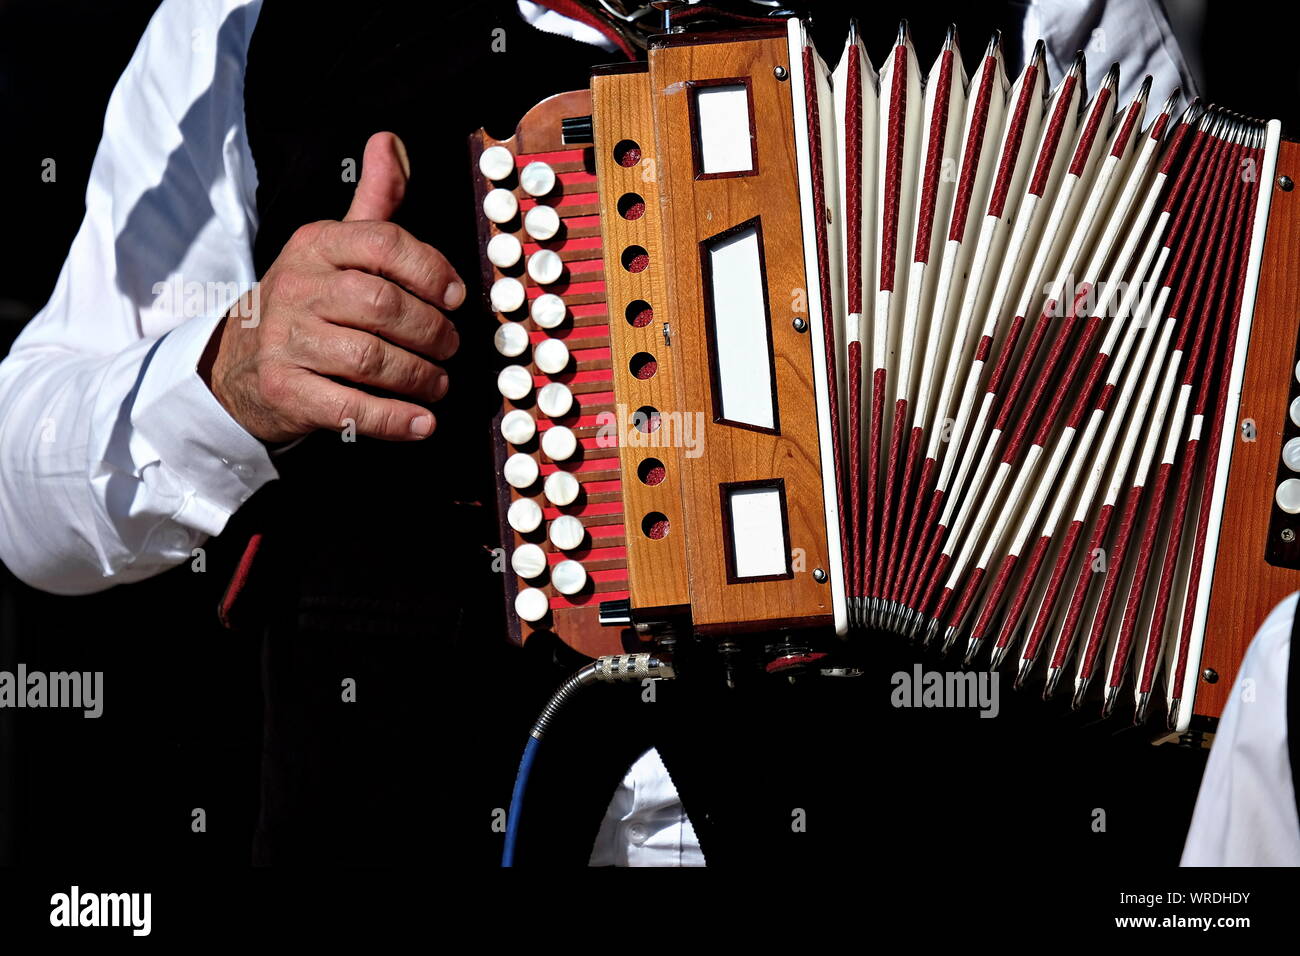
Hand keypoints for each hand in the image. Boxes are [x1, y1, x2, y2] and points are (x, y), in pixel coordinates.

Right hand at [203, 131, 462, 442]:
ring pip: (371, 358)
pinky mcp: (285, 391)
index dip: (430, 271)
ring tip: (439, 384)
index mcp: (316, 245)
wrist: (234, 365)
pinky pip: (349, 407)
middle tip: (452, 348)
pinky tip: (422, 423)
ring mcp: (287, 341)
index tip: (456, 298)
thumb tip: (391, 140)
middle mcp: (297, 288)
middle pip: (383, 305)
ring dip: (420, 376)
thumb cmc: (305, 302)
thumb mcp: (333, 246)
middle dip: (432, 331)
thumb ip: (373, 203)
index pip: (383, 243)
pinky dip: (394, 419)